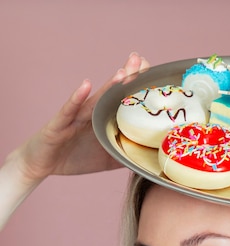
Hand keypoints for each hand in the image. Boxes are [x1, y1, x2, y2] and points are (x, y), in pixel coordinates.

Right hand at [16, 52, 148, 181]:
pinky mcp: (59, 125)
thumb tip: (149, 157)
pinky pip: (69, 110)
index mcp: (103, 121)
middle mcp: (91, 114)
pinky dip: (77, 98)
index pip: (121, 100)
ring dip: (108, 86)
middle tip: (141, 60)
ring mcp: (75, 118)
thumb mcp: (106, 159)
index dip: (135, 87)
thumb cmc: (74, 157)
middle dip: (127, 77)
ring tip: (124, 72)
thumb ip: (125, 154)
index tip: (151, 72)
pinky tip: (86, 86)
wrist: (42, 165)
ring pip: (94, 100)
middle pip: (111, 94)